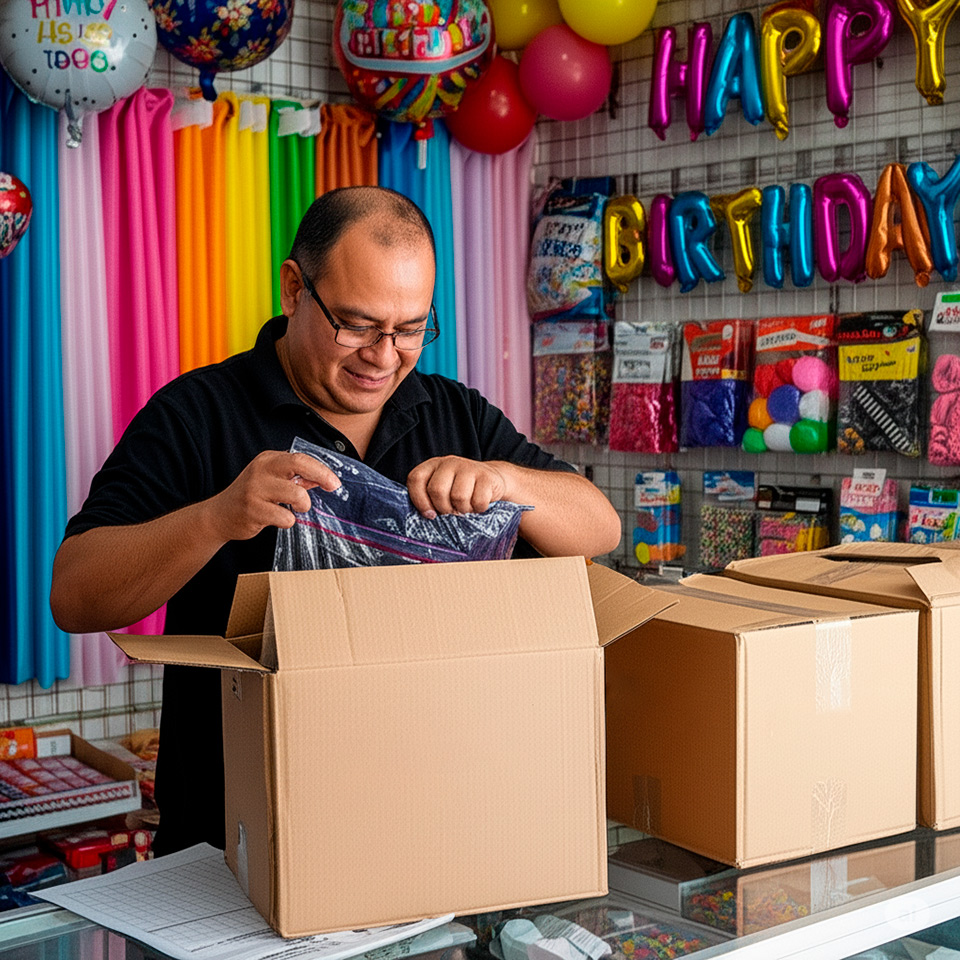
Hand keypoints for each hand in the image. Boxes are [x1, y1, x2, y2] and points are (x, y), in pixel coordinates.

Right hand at [207, 451, 340, 541]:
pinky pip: (285, 517)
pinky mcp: (252, 510)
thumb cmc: (251, 497)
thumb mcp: (271, 481)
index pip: (300, 458)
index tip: (335, 482)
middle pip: (299, 465)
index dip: (322, 469)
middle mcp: (261, 470)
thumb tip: (323, 479)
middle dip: (321, 476)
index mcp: (267, 460)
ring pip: (297, 494)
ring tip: (294, 509)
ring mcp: (255, 490)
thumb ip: (296, 479)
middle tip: (331, 488)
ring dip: (303, 505)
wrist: (219, 515)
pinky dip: (288, 521)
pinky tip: (276, 519)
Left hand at [406, 457, 508, 517]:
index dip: (420, 501)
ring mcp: (468, 467)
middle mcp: (449, 462)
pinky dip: (478, 509)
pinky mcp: (486, 476)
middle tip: (452, 511)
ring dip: (462, 509)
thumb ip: (429, 498)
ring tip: (466, 507)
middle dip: (443, 508)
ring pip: (458, 496)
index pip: (416, 479)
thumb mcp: (442, 490)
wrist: (492, 479)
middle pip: (436, 490)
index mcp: (433, 465)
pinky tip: (478, 504)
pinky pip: (478, 501)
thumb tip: (427, 515)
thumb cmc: (461, 490)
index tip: (430, 515)